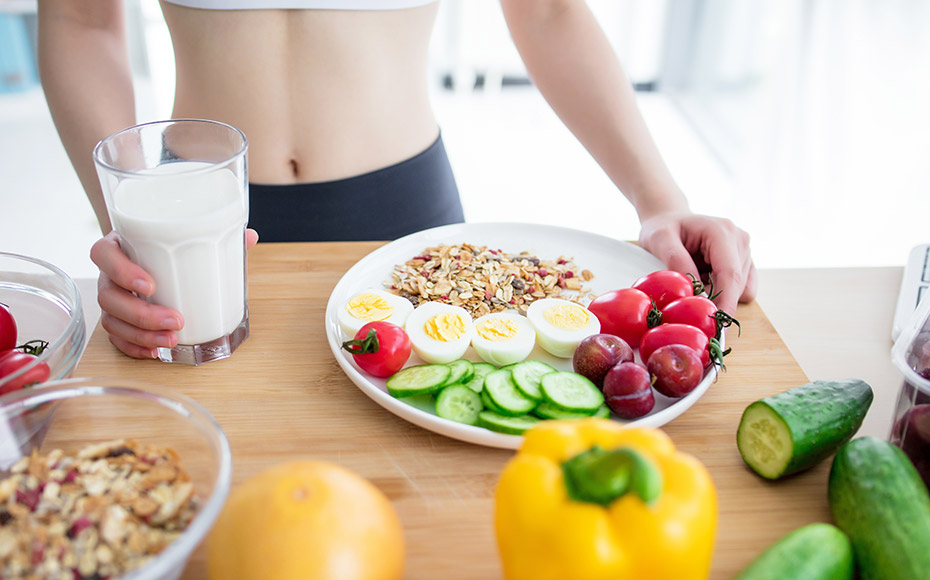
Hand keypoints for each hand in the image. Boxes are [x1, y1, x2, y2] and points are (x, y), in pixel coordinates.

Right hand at [90, 229, 258, 358]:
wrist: (156, 256)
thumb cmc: (171, 247)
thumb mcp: (187, 237)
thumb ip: (216, 235)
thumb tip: (250, 237)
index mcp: (121, 245)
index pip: (103, 254)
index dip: (121, 271)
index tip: (150, 286)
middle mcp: (110, 273)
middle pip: (108, 295)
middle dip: (141, 314)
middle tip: (176, 320)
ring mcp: (111, 297)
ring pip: (111, 320)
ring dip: (141, 335)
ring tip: (171, 340)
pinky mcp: (116, 319)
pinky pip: (116, 337)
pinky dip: (134, 347)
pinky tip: (155, 351)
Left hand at [638, 211, 756, 314]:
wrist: (670, 219)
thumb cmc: (664, 227)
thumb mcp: (660, 240)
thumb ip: (676, 261)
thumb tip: (694, 290)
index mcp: (721, 232)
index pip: (730, 273)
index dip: (726, 301)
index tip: (718, 325)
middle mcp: (739, 240)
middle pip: (737, 284)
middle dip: (716, 299)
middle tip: (688, 294)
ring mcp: (745, 250)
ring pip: (741, 289)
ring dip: (717, 292)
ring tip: (695, 276)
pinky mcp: (745, 261)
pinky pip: (743, 289)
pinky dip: (724, 291)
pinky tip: (707, 278)